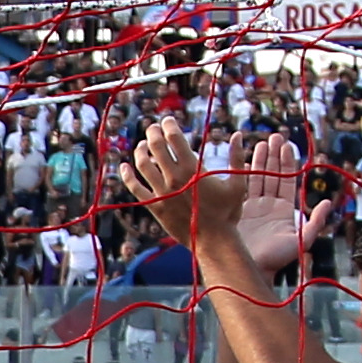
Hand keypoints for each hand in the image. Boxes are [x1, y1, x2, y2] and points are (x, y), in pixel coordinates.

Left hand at [118, 120, 244, 248]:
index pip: (175, 138)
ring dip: (140, 150)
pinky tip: (124, 166)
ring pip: (143, 164)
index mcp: (192, 169)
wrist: (214, 241)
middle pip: (156, 146)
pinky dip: (127, 175)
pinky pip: (135, 188)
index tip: (168, 121)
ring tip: (142, 145)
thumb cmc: (228, 213)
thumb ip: (237, 157)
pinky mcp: (154, 206)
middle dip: (153, 133)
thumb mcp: (237, 184)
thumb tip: (237, 135)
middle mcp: (173, 178)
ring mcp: (161, 192)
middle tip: (153, 128)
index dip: (169, 125)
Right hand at [230, 136, 308, 276]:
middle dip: (274, 155)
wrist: (250, 269)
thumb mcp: (302, 241)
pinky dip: (242, 174)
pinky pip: (241, 188)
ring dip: (259, 161)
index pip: (288, 180)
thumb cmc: (277, 259)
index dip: (288, 162)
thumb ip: (315, 222)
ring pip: (258, 178)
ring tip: (260, 142)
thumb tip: (327, 202)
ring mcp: (253, 207)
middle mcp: (270, 205)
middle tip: (274, 136)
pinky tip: (243, 161)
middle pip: (273, 175)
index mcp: (285, 210)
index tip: (287, 145)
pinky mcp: (238, 211)